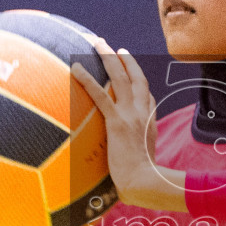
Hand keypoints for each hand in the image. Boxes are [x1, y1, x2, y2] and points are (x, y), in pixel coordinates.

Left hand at [70, 42, 185, 212]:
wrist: (144, 182)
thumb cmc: (143, 180)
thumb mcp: (146, 162)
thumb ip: (139, 153)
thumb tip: (132, 163)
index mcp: (150, 123)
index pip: (149, 98)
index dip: (141, 85)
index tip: (134, 76)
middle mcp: (143, 113)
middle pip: (136, 79)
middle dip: (126, 61)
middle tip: (116, 48)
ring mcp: (131, 115)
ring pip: (120, 78)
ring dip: (108, 58)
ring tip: (98, 43)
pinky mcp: (116, 122)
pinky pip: (100, 95)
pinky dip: (87, 79)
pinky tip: (75, 67)